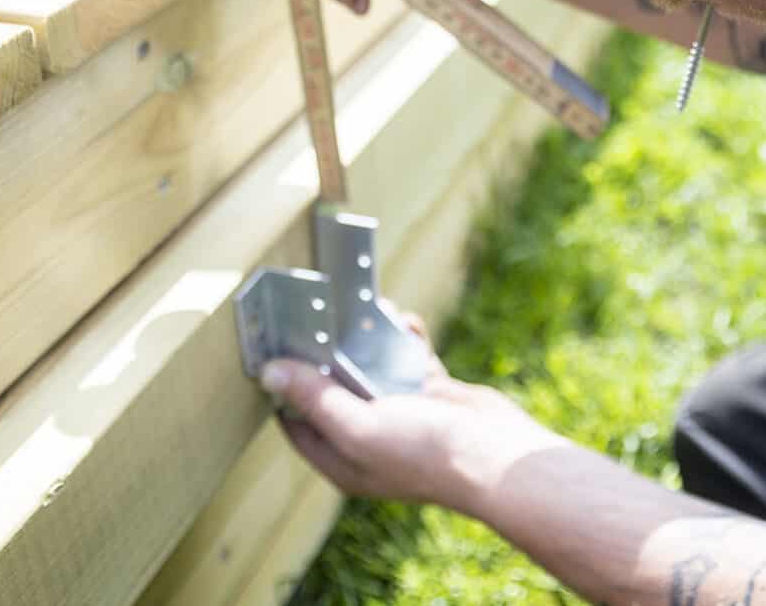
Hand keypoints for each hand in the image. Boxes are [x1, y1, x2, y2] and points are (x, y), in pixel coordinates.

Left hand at [259, 312, 567, 511]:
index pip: (297, 422)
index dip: (282, 387)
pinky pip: (408, 358)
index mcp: (344, 459)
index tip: (272, 347)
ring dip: (366, 338)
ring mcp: (402, 415)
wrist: (495, 454)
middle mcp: (369, 437)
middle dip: (324, 352)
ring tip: (360, 307)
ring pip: (372, 368)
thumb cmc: (425, 453)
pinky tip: (402, 320)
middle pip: (333, 390)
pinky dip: (405, 338)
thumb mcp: (358, 426)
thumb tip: (269, 373)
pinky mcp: (431, 395)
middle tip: (312, 313)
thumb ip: (315, 399)